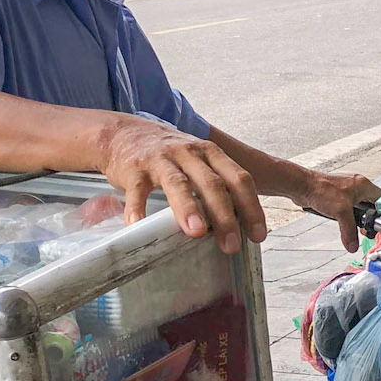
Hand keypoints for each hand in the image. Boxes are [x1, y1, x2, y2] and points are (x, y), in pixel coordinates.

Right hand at [98, 117, 265, 252]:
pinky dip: (137, 207)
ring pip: (178, 184)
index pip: (239, 178)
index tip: (258, 236)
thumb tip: (240, 226)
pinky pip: (137, 190)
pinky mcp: (134, 168)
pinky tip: (138, 225)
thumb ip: (217, 185)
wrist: (123, 134)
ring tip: (196, 232)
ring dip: (188, 208)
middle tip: (232, 246)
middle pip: (212, 184)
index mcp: (210, 153)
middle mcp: (189, 153)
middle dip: (224, 216)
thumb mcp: (197, 161)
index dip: (251, 207)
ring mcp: (161, 160)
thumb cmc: (168, 155)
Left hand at [297, 169, 380, 253]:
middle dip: (369, 219)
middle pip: (371, 206)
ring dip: (356, 219)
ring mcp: (347, 191)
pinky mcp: (337, 196)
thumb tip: (353, 245)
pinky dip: (346, 217)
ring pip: (358, 208)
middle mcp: (357, 186)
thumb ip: (349, 231)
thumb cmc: (322, 190)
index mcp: (364, 185)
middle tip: (366, 230)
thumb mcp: (341, 213)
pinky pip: (347, 209)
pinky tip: (342, 222)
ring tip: (354, 228)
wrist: (302, 186)